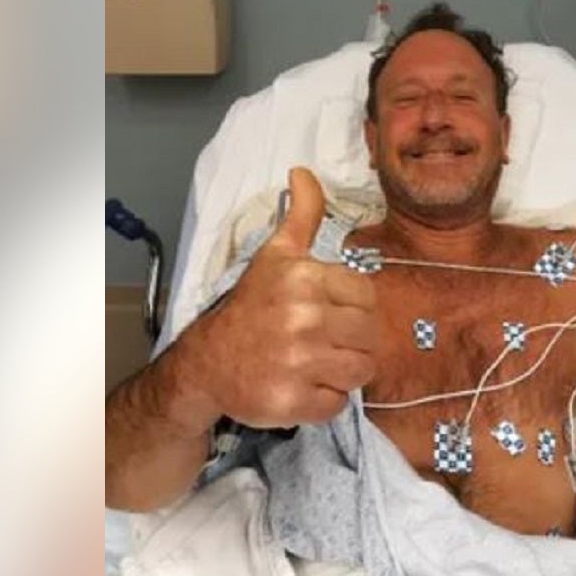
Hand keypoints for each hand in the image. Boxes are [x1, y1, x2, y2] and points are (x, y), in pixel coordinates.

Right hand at [166, 167, 379, 432]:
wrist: (206, 363)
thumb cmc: (250, 307)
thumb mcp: (275, 256)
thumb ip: (301, 215)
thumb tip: (303, 171)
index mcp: (305, 280)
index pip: (367, 298)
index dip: (352, 309)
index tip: (327, 313)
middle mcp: (304, 320)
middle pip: (369, 337)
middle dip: (351, 343)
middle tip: (322, 343)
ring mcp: (299, 364)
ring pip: (360, 372)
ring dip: (342, 372)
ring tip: (315, 364)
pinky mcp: (293, 402)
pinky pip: (338, 404)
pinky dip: (325, 400)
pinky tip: (301, 386)